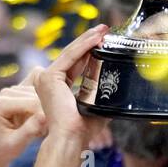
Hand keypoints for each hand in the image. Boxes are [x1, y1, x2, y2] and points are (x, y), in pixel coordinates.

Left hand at [0, 80, 46, 161]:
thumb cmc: (6, 149)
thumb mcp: (17, 144)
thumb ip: (29, 130)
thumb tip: (44, 116)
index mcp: (1, 103)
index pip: (33, 103)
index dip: (43, 118)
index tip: (40, 134)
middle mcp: (5, 92)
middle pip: (37, 98)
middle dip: (42, 115)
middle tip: (38, 133)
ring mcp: (13, 90)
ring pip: (41, 96)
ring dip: (43, 113)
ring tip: (36, 129)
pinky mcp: (21, 91)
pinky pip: (41, 97)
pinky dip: (42, 110)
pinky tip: (36, 122)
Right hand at [32, 24, 108, 138]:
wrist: (73, 137)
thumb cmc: (83, 129)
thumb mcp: (97, 106)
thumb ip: (104, 94)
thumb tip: (120, 87)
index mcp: (58, 89)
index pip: (75, 64)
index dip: (90, 51)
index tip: (104, 41)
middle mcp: (49, 82)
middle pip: (73, 56)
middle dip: (90, 41)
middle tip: (105, 30)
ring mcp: (46, 79)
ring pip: (71, 53)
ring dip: (88, 40)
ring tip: (103, 30)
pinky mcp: (49, 77)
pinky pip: (70, 56)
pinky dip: (84, 45)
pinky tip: (96, 37)